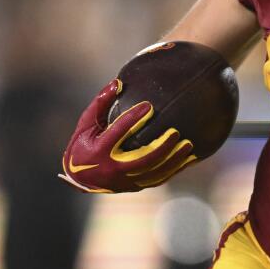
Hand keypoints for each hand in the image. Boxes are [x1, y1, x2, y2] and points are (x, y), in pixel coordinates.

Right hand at [59, 79, 195, 192]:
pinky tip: (189, 158)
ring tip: (188, 144)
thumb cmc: (84, 143)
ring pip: (153, 172)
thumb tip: (118, 83)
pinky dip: (174, 169)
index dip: (133, 119)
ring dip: (172, 159)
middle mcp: (112, 168)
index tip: (149, 105)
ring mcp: (125, 181)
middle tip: (175, 131)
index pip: (118, 133)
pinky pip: (158, 179)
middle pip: (141, 159)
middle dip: (161, 146)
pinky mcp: (135, 186)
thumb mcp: (86, 123)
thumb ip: (101, 102)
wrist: (80, 177)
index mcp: (99, 151)